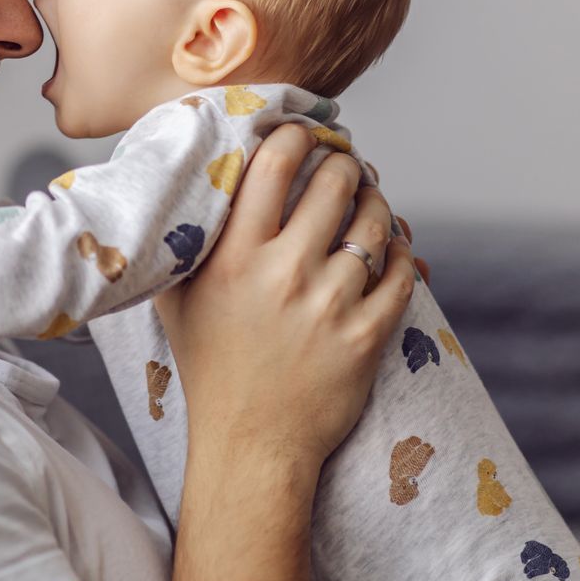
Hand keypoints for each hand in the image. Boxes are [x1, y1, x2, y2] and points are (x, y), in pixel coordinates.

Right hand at [153, 124, 417, 472]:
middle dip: (345, 163)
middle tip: (345, 164)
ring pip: (373, 223)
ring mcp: (328, 306)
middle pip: (333, 183)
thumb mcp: (178, 298)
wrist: (250, 445)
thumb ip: (189, 241)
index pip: (273, 166)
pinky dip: (401, 251)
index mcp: (232, 259)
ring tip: (370, 201)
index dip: (296, 136)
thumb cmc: (212, 367)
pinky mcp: (365, 336)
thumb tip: (199, 180)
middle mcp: (281, 275)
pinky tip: (392, 246)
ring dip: (377, 203)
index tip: (305, 135)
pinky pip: (400, 273)